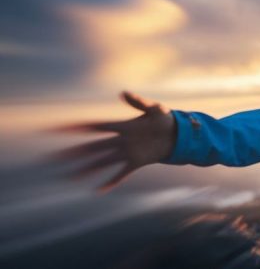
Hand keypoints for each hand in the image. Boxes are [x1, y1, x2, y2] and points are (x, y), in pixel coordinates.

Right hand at [50, 91, 176, 192]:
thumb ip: (138, 102)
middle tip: (55, 157)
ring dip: (86, 168)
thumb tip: (123, 93)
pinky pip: (121, 173)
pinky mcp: (137, 162)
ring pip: (102, 162)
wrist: (180, 134)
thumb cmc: (166, 119)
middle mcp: (121, 140)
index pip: (95, 126)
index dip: (78, 127)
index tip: (59, 128)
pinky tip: (98, 190)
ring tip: (69, 176)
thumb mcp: (154, 108)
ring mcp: (127, 152)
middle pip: (93, 147)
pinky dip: (111, 181)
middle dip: (74, 152)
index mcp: (123, 126)